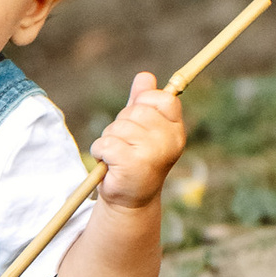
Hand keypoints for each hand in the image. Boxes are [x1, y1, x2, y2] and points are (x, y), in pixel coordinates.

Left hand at [92, 70, 185, 209]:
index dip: (145, 103)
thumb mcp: (140, 129)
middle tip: (125, 146)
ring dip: (109, 140)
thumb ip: (142, 102)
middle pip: (136, 110)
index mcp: (175, 130)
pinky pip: (106, 143)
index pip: (164, 98)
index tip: (138, 121)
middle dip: (121, 125)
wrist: (130, 201)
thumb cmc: (135, 161)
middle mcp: (169, 141)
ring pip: (118, 127)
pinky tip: (109, 165)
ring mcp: (154, 153)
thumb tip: (145, 76)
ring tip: (117, 158)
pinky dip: (100, 152)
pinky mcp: (134, 164)